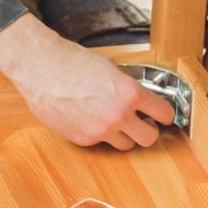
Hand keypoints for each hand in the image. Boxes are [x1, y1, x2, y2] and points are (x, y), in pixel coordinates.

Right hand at [0, 13, 174, 149]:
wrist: (41, 68)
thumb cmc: (72, 61)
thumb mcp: (111, 69)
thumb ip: (128, 88)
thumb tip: (139, 100)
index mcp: (130, 93)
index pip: (163, 113)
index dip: (166, 114)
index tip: (164, 115)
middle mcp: (118, 116)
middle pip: (150, 138)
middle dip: (149, 130)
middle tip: (145, 123)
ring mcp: (100, 131)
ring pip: (126, 145)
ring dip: (125, 135)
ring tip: (117, 122)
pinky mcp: (83, 139)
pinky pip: (101, 143)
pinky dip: (101, 134)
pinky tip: (91, 118)